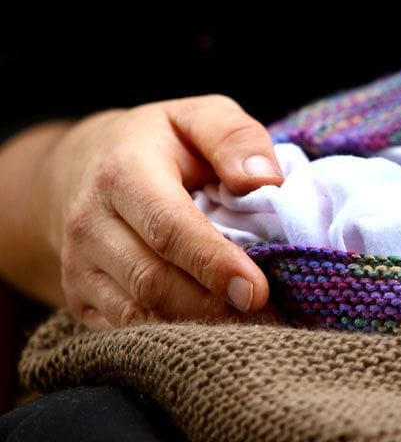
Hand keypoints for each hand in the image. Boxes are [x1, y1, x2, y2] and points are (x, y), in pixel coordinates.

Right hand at [41, 95, 282, 328]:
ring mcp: (78, 265)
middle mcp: (89, 223)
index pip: (168, 228)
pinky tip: (215, 332)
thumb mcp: (200, 117)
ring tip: (252, 327)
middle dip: (213, 305)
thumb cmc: (162, 142)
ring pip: (139, 313)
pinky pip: (126, 330)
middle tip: (269, 316)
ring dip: (198, 327)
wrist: (83, 167)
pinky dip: (174, 336)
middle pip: (153, 281)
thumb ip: (235, 138)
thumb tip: (265, 180)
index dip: (213, 263)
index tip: (257, 290)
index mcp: (123, 173)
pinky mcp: (79, 296)